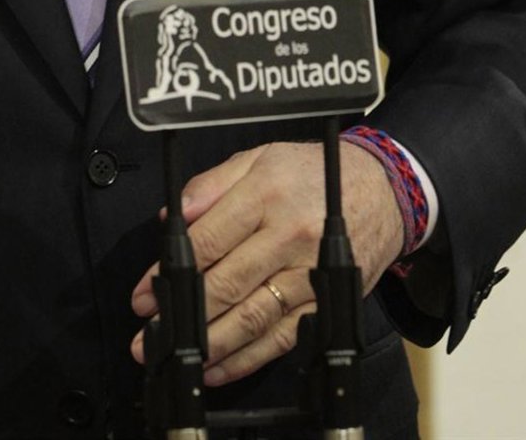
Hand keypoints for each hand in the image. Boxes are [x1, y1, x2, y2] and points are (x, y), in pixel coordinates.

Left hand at [130, 141, 403, 383]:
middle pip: (226, 284)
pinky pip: (281, 339)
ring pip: (252, 319)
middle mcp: (288, 236)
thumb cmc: (312, 173)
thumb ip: (212, 184)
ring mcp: (309, 274)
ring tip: (176, 355)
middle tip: (149, 334)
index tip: (144, 293)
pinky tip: (219, 367)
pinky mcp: (325, 302)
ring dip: (209, 344)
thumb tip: (174, 215)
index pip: (208, 240)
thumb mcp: (259, 158)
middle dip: (182, 314)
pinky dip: (247, 359)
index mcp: (266, 194)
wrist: (381, 191)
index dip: (169, 272)